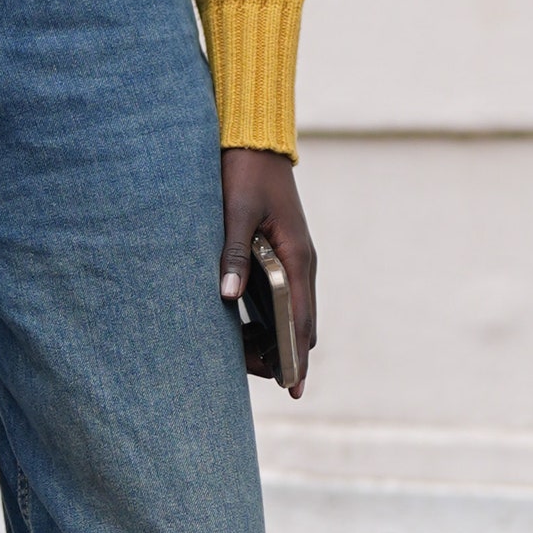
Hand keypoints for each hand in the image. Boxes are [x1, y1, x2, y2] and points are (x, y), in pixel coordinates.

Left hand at [220, 147, 316, 399]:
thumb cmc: (245, 175)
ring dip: (276, 338)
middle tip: (255, 374)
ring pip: (293, 314)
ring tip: (246, 356)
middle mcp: (303, 265)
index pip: (301, 321)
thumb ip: (233, 254)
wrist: (255, 143)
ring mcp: (295, 261)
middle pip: (302, 325)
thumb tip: (228, 298)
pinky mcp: (283, 256)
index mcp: (297, 258)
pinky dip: (271, 320)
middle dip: (284, 355)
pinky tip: (247, 330)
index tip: (292, 388)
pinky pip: (283, 299)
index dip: (296, 357)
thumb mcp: (235, 214)